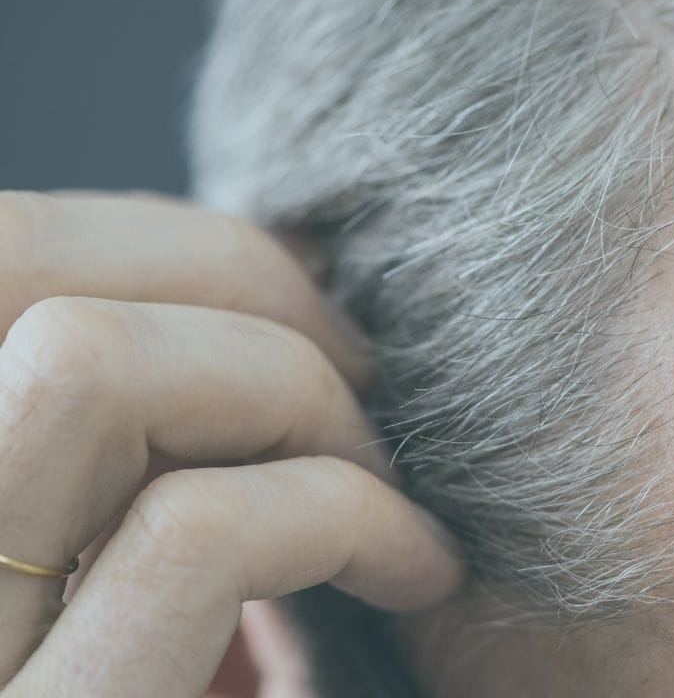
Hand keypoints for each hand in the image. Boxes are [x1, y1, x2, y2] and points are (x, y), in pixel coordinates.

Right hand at [0, 192, 463, 695]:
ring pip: (89, 362)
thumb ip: (160, 425)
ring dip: (294, 389)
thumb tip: (284, 257)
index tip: (306, 296)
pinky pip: (200, 528)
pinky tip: (418, 573)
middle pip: (16, 254)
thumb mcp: (149, 544)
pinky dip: (351, 515)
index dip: (164, 235)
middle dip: (238, 273)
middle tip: (369, 375)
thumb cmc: (223, 675)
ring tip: (388, 484)